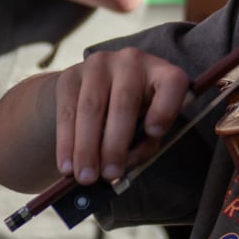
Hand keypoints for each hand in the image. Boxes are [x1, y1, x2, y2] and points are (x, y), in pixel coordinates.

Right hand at [54, 47, 189, 184]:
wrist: (99, 89)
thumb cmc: (136, 115)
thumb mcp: (149, 128)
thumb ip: (142, 147)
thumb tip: (118, 171)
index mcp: (162, 73)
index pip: (172, 82)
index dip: (165, 108)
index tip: (155, 132)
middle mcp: (132, 61)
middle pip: (124, 103)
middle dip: (115, 144)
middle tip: (109, 174)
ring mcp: (100, 64)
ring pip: (91, 108)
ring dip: (86, 147)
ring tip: (85, 177)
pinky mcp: (71, 74)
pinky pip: (67, 111)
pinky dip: (66, 142)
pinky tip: (66, 165)